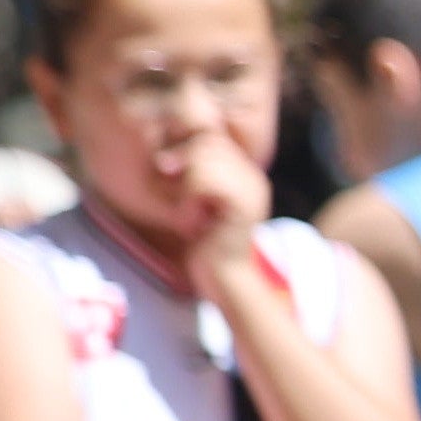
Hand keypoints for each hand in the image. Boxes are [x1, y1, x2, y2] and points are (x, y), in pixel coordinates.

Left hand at [163, 130, 272, 297]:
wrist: (223, 281)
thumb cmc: (204, 243)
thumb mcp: (195, 200)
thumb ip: (193, 172)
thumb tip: (165, 156)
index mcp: (246, 175)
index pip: (209, 138)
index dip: (185, 154)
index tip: (175, 182)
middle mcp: (254, 179)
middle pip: (206, 143)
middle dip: (184, 168)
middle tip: (185, 203)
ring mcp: (252, 191)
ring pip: (202, 158)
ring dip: (185, 187)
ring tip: (192, 214)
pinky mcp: (243, 205)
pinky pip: (202, 180)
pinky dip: (188, 201)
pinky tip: (195, 223)